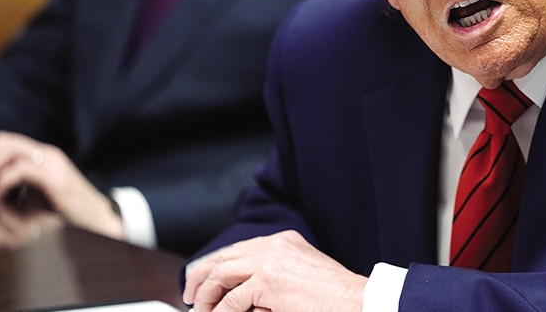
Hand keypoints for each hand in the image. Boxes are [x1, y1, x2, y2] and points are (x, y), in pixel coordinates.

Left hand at [0, 131, 122, 239]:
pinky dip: (0, 183)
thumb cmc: (65, 214)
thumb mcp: (34, 196)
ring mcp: (53, 164)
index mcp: (43, 155)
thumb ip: (12, 187)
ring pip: (8, 151)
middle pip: (3, 141)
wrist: (97, 222)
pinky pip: (19, 171)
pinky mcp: (55, 179)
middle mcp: (48, 153)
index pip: (4, 140)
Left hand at [183, 230, 366, 311]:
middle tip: (192, 298)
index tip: (203, 283)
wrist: (354, 299)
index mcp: (282, 240)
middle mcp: (273, 245)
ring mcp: (269, 261)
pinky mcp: (267, 282)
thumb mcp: (300, 274)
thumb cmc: (333, 294)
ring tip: (202, 311)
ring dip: (206, 297)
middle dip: (200, 278)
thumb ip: (273, 275)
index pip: (237, 249)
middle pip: (223, 257)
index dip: (215, 266)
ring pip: (221, 275)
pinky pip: (232, 300)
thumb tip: (241, 294)